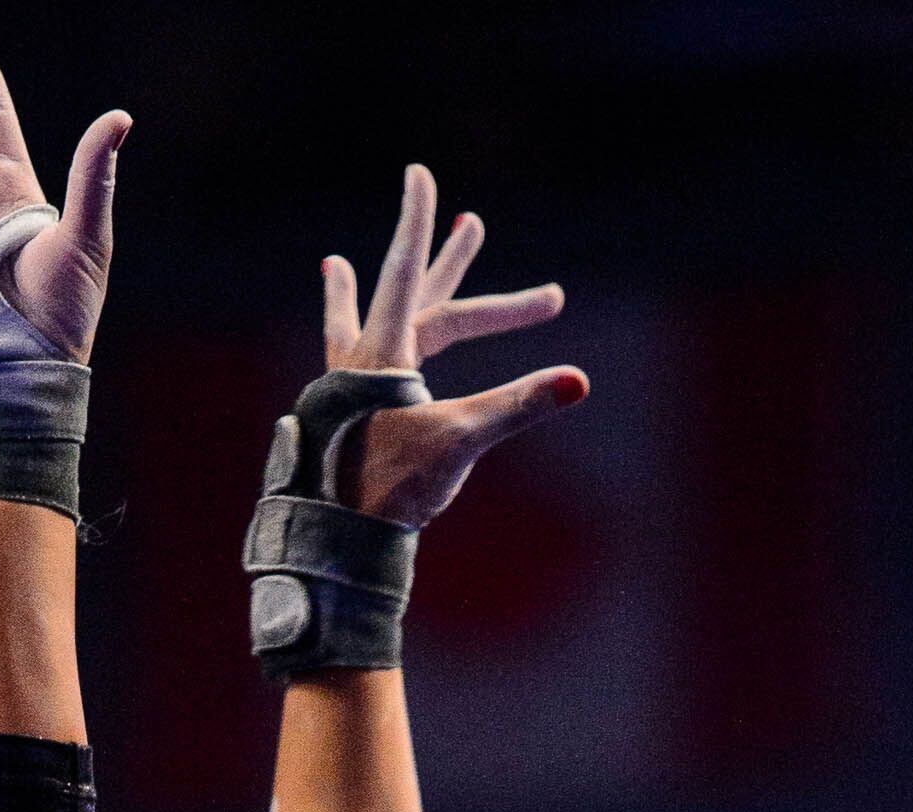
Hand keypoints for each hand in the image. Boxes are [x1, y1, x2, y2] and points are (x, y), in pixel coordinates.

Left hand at [322, 165, 587, 529]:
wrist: (333, 538)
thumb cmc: (390, 488)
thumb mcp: (459, 441)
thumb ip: (518, 406)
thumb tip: (578, 381)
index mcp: (383, 354)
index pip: (404, 271)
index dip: (417, 222)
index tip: (417, 173)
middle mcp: (361, 360)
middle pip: (416, 299)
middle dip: (453, 267)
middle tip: (474, 222)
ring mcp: (350, 387)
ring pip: (377, 323)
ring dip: (378, 288)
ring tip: (338, 262)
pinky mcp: (348, 415)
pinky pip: (357, 358)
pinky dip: (355, 339)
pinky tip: (350, 345)